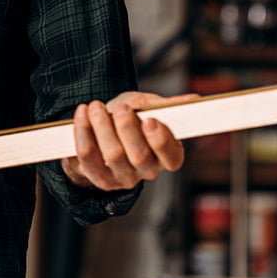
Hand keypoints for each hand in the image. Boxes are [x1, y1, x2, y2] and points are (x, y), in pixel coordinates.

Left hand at [61, 91, 188, 190]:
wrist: (100, 129)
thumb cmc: (129, 117)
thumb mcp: (147, 107)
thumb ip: (164, 106)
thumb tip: (193, 99)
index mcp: (166, 155)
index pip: (171, 157)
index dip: (161, 141)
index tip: (150, 121)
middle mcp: (147, 171)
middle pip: (139, 156)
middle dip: (128, 129)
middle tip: (121, 108)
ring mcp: (123, 178)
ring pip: (113, 155)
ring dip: (102, 126)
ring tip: (95, 106)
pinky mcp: (99, 178)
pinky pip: (88, 157)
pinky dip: (83, 132)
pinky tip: (82, 114)